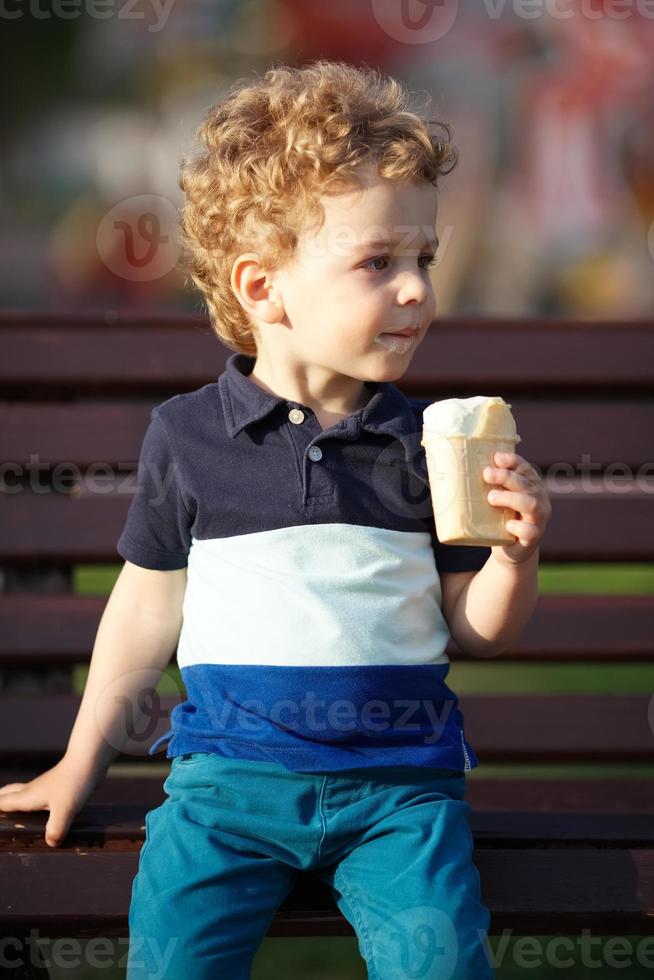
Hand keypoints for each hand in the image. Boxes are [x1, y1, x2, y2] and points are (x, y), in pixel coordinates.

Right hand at [0, 755, 105, 847]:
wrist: (90, 759)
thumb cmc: (75, 782)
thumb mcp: (66, 808)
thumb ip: (56, 826)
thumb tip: (51, 843)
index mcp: (28, 796)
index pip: (3, 804)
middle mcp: (33, 789)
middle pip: (9, 793)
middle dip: (0, 799)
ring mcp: (46, 785)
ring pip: (23, 790)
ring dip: (13, 796)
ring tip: (8, 800)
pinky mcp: (58, 784)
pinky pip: (38, 791)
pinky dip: (31, 796)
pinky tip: (41, 801)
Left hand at [483, 451, 551, 565]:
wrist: (510, 549)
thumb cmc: (502, 518)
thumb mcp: (498, 498)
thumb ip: (488, 485)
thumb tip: (457, 469)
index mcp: (531, 486)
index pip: (525, 468)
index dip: (513, 461)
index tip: (496, 458)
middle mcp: (539, 499)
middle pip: (526, 484)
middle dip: (506, 477)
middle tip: (487, 474)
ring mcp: (538, 519)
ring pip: (531, 504)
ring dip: (510, 498)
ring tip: (491, 497)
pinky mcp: (533, 537)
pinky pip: (530, 531)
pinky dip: (519, 527)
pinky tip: (508, 525)